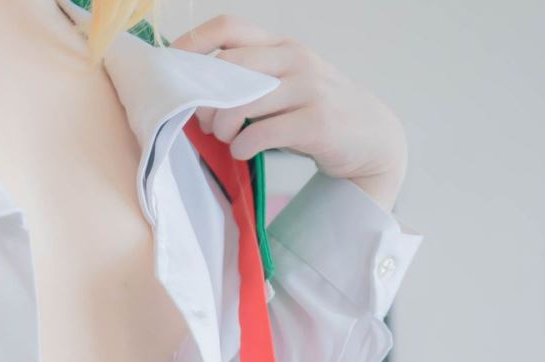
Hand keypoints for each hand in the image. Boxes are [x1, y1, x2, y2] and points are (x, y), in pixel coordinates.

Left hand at [172, 15, 407, 210]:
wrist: (371, 138)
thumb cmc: (312, 112)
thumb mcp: (284, 83)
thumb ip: (247, 79)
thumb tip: (190, 94)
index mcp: (280, 45)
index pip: (228, 27)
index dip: (192, 44)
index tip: (173, 70)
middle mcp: (295, 59)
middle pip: (229, 65)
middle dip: (204, 97)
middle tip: (203, 121)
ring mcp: (309, 88)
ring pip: (242, 100)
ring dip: (221, 125)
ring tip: (224, 137)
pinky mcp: (317, 122)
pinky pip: (262, 133)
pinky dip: (242, 146)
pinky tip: (243, 150)